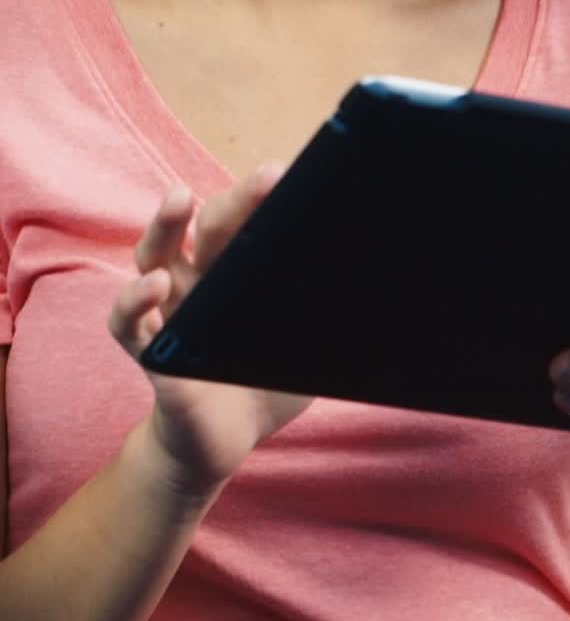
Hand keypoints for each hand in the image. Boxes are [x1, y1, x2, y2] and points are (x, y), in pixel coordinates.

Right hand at [109, 164, 313, 497]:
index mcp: (237, 271)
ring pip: (155, 255)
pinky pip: (128, 323)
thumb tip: (389, 287)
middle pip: (208, 226)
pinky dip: (134, 302)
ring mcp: (170, 311)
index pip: (251, 223)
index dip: (269, 200)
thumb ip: (335, 315)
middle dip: (237, 200)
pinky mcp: (151, 351)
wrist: (223, 443)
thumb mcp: (310, 344)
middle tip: (266, 179)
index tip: (299, 177)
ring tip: (182, 200)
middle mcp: (200, 280)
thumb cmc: (265, 383)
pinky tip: (154, 287)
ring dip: (166, 225)